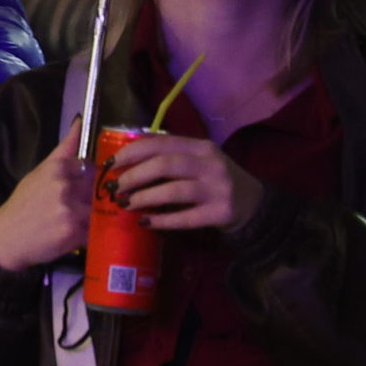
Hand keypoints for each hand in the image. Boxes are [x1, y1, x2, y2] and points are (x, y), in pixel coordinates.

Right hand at [0, 117, 89, 272]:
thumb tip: (80, 121)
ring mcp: (71, 210)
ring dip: (93, 216)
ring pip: (100, 210)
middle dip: (92, 198)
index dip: (89, 179)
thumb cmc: (23, 203)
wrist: (6, 237)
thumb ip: (64, 149)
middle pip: (98, 188)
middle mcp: (65, 186)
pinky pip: (97, 229)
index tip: (78, 188)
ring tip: (76, 221)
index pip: (93, 167)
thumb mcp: (39, 172)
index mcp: (57, 168)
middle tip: (76, 207)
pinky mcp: (75, 232)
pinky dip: (90, 233)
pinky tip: (75, 234)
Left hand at [107, 132, 265, 232]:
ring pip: (174, 191)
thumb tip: (124, 161)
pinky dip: (163, 220)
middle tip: (115, 187)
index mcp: (202, 147)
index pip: (161, 143)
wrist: (254, 205)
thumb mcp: (198, 161)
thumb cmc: (214, 180)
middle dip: (134, 176)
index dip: (132, 152)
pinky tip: (146, 222)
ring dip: (145, 197)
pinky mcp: (221, 213)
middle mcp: (211, 164)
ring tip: (125, 203)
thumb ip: (170, 156)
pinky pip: (186, 217)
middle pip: (165, 165)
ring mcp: (219, 189)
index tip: (111, 163)